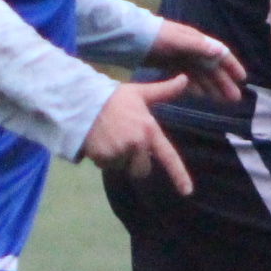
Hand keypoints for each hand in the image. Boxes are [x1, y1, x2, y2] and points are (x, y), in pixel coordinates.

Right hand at [80, 76, 193, 195]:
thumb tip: (185, 78)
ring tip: (109, 138)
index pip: (168, 156)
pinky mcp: (102, 157)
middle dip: (134, 162)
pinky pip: (106, 166)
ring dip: (117, 159)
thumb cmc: (114, 97)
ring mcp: (119, 152)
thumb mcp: (140, 93)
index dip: (179, 175)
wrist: (83, 101)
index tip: (187, 192)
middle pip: (142, 169)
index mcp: (149, 130)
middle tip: (123, 141)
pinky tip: (99, 141)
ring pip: (122, 167)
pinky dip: (103, 158)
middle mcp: (137, 143)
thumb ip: (164, 90)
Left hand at [147, 20, 245, 106]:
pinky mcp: (171, 64)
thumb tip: (220, 51)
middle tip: (234, 99)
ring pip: (201, 74)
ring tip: (220, 101)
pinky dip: (195, 86)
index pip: (220, 54)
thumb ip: (198, 46)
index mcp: (197, 41)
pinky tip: (199, 96)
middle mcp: (193, 49)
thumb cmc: (157, 36)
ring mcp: (182, 57)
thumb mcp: (178, 40)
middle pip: (213, 68)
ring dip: (211, 87)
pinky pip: (187, 77)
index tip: (242, 79)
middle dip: (224, 82)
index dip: (232, 66)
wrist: (133, 37)